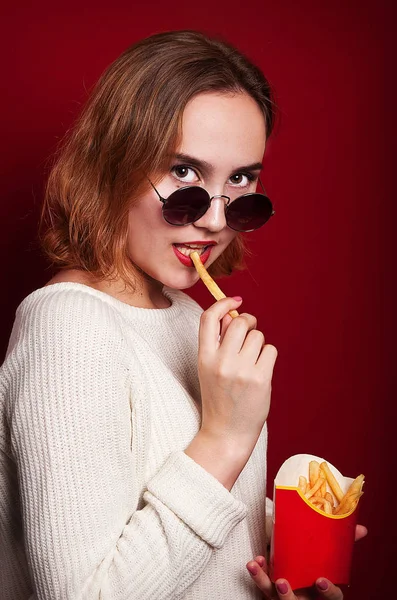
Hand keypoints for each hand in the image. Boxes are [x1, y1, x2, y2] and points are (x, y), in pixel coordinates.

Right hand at [198, 296, 276, 450]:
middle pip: (240, 321)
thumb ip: (218, 341)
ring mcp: (241, 370)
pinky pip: (270, 350)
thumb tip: (232, 314)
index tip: (235, 300)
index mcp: (204, 356)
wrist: (227, 432)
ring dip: (258, 344)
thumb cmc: (219, 396)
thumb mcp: (209, 367)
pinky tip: (260, 371)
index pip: (209, 318)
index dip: (222, 303)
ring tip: (251, 361)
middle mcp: (221, 361)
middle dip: (248, 322)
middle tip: (249, 333)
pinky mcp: (260, 379)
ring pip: (258, 335)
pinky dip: (268, 357)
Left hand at [246, 525, 367, 598]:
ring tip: (256, 565)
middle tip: (282, 582)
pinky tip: (255, 561)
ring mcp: (287, 597)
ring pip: (273, 597)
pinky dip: (258, 574)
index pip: (331, 598)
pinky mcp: (271, 592)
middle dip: (288, 597)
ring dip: (263, 582)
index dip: (327, 591)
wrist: (300, 572)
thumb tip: (361, 528)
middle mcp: (305, 599)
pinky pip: (262, 587)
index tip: (320, 580)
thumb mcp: (330, 559)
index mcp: (323, 592)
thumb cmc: (317, 566)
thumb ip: (343, 544)